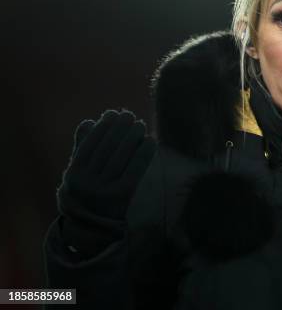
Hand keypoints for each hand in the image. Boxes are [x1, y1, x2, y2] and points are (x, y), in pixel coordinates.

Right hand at [57, 109, 155, 227]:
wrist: (95, 226)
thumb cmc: (88, 189)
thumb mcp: (79, 171)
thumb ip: (82, 147)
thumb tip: (90, 121)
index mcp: (74, 174)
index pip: (90, 143)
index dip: (103, 126)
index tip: (113, 113)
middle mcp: (87, 183)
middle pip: (107, 148)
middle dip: (119, 128)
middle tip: (130, 116)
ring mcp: (105, 191)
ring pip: (122, 156)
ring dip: (133, 136)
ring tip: (140, 125)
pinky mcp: (123, 196)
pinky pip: (136, 168)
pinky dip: (144, 152)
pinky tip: (150, 140)